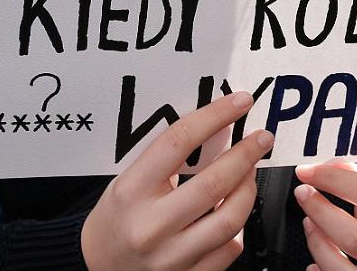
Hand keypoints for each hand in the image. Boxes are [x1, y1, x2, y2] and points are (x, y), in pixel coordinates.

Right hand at [80, 92, 270, 270]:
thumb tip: (216, 129)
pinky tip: (235, 210)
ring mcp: (171, 257)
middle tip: (261, 138)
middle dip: (246, 154)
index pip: (178, 142)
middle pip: (213, 182)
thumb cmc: (115, 220)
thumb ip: (166, 160)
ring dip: (249, 189)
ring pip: (230, 219)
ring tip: (250, 173)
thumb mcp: (127, 181)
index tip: (238, 103)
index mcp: (132, 192)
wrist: (95, 268)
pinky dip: (240, 226)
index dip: (215, 117)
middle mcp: (151, 226)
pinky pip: (229, 249)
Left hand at [295, 162, 356, 270]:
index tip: (308, 171)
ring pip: (338, 270)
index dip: (335, 180)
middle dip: (320, 211)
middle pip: (354, 237)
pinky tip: (317, 261)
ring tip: (309, 224)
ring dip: (316, 242)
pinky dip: (319, 270)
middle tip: (302, 193)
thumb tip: (329, 165)